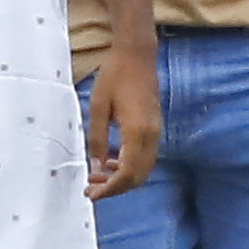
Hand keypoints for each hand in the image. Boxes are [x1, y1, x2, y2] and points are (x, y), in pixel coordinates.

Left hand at [84, 41, 161, 200]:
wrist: (137, 55)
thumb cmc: (115, 75)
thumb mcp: (98, 107)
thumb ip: (97, 140)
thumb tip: (96, 167)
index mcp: (137, 131)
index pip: (127, 174)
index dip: (109, 189)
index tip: (91, 194)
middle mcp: (152, 135)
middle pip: (138, 177)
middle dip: (116, 189)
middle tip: (92, 189)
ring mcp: (156, 132)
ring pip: (143, 169)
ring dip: (123, 179)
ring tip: (99, 177)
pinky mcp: (155, 128)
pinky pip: (145, 157)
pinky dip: (130, 167)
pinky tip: (112, 162)